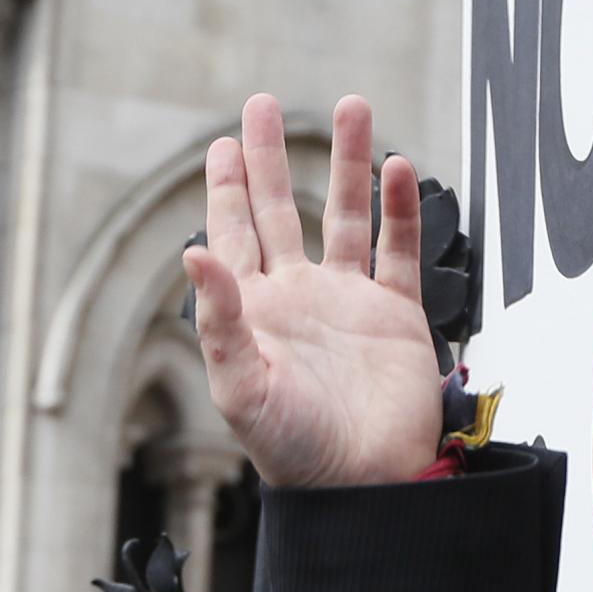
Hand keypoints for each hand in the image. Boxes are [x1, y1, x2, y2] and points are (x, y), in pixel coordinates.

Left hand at [184, 94, 442, 487]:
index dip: (228, 189)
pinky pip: (398, 250)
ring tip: (352, 107)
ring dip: (347, 163)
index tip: (224, 143)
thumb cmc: (294, 450)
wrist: (364, 486)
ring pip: (347, 216)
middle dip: (271, 159)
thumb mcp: (242, 387)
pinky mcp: (396, 316)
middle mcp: (299, 298)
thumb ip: (219, 319)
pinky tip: (396, 168)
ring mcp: (349, 303)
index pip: (234, 235)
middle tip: (262, 105)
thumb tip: (192, 251)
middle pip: (282, 210)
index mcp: (255, 312)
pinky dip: (400, 209)